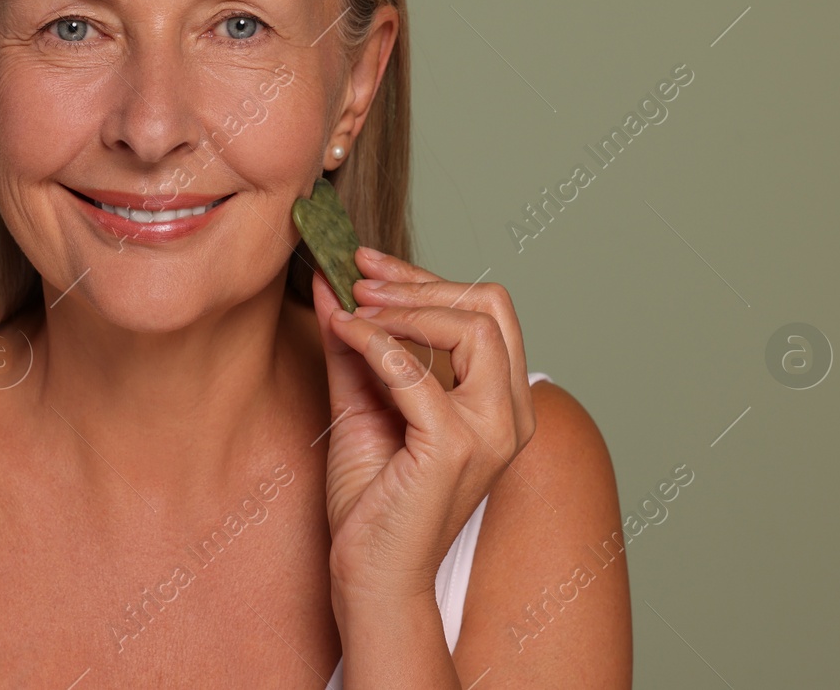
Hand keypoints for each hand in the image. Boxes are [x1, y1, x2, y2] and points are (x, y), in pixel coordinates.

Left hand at [312, 246, 536, 605]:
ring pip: (471, 328)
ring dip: (403, 307)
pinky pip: (415, 371)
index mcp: (501, 402)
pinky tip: (342, 333)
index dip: (425, 277)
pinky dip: (375, 342)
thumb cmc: (374, 500)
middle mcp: (509, 414)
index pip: (485, 310)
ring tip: (352, 307)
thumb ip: (355, 344)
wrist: (370, 574)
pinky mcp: (454, 448)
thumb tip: (329, 281)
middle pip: (490, 306)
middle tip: (359, 277)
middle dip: (420, 281)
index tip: (368, 264)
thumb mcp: (362, 402)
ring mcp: (489, 432)